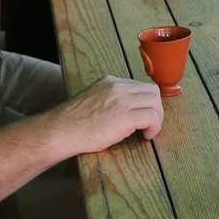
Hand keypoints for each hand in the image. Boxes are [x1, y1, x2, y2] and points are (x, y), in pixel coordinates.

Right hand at [46, 75, 163, 153]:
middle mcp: (117, 87)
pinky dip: (155, 127)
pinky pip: (152, 117)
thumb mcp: (91, 100)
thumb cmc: (72, 123)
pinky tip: (146, 136)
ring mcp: (121, 100)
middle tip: (150, 124)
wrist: (60, 130)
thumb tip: (124, 111)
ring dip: (157, 118)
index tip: (142, 115)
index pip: (138, 86)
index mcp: (109, 82)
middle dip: (156, 108)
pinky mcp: (125, 116)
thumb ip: (108, 100)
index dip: (145, 101)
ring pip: (155, 102)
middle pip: (151, 90)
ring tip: (148, 131)